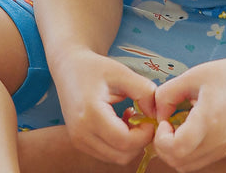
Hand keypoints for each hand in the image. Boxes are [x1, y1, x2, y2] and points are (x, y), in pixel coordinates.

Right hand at [53, 48, 157, 165]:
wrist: (68, 67)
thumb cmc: (94, 67)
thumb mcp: (122, 72)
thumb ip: (143, 91)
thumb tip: (157, 114)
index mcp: (91, 114)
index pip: (124, 141)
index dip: (144, 134)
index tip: (150, 117)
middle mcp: (81, 133)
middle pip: (122, 155)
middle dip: (139, 140)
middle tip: (143, 118)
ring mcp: (78, 140)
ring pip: (115, 158)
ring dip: (130, 143)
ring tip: (130, 117)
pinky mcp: (79, 143)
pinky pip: (107, 153)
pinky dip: (119, 144)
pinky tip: (120, 122)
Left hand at [152, 56, 225, 171]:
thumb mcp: (193, 75)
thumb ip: (168, 93)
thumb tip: (157, 113)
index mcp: (210, 120)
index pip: (177, 148)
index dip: (162, 139)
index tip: (163, 120)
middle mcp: (218, 140)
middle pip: (179, 162)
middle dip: (164, 147)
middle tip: (165, 125)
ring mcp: (224, 147)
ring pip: (188, 166)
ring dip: (174, 152)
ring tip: (175, 128)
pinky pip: (199, 161)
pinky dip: (186, 152)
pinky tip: (188, 130)